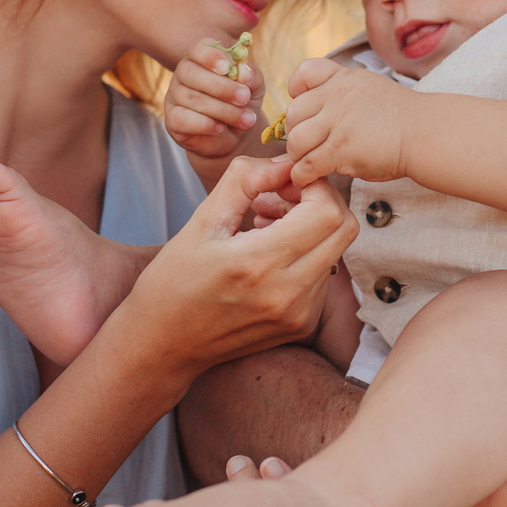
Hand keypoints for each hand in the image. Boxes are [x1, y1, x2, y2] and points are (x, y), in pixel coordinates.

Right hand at [118, 155, 357, 379]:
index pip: (325, 210)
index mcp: (258, 263)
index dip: (313, 184)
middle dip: (319, 201)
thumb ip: (244, 181)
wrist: (163, 344)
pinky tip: (269, 253)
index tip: (285, 179)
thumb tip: (284, 162)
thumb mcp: (201, 221)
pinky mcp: (302, 325)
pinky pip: (324, 276)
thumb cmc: (173, 282)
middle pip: (343, 228)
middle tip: (280, 196)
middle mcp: (287, 294)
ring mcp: (299, 314)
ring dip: (311, 228)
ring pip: (335, 251)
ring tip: (265, 224)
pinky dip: (306, 254)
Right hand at [165, 36, 268, 162]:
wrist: (235, 135)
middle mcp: (184, 74)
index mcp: (202, 59)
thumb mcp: (253, 87)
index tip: (227, 67)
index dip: (210, 56)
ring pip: (192, 98)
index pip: (198, 49)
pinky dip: (205, 124)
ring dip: (223, 110)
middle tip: (244, 98)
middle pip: (192, 73)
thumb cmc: (241, 103)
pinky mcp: (172, 120)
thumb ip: (252, 76)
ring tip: (246, 119)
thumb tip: (243, 72)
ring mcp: (174, 97)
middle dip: (222, 87)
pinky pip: (182, 119)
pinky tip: (220, 128)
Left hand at [281, 58, 418, 189]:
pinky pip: (307, 164)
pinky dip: (303, 175)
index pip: (304, 73)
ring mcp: (339, 122)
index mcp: (344, 79)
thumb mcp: (370, 89)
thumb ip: (343, 93)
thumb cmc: (401, 119)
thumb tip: (314, 114)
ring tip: (309, 163)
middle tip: (307, 146)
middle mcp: (337, 96)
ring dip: (298, 156)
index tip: (306, 110)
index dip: (297, 92)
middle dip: (295, 132)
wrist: (426, 134)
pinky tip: (310, 178)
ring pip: (296, 141)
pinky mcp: (341, 149)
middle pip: (293, 113)